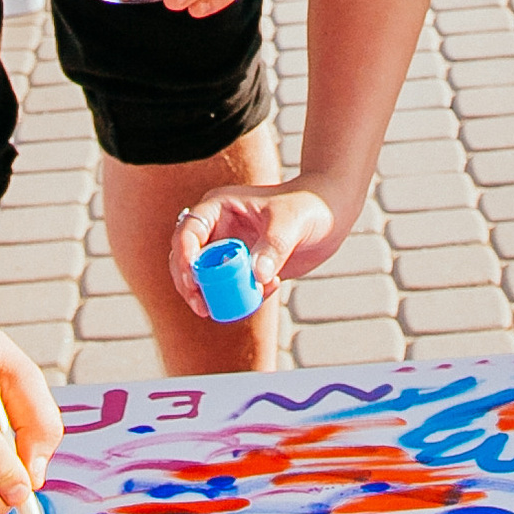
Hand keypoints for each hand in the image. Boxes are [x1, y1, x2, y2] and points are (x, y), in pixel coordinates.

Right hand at [171, 175, 348, 310]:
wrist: (329, 216)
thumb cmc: (309, 207)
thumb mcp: (290, 222)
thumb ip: (272, 246)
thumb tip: (256, 275)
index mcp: (218, 208)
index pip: (188, 231)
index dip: (183, 256)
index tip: (192, 280)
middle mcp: (218, 229)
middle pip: (186, 259)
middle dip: (189, 284)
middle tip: (202, 307)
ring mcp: (228, 250)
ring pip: (204, 279)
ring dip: (216, 296)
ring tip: (245, 301)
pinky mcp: (243, 269)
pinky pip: (230, 290)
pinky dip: (242, 297)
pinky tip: (271, 288)